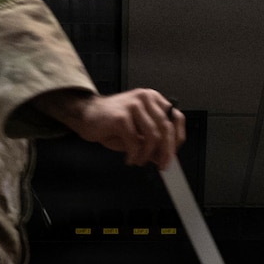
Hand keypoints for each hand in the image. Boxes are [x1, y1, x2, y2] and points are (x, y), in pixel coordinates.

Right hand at [37, 88, 184, 168]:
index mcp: (153, 99)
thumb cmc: (111, 123)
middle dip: (166, 152)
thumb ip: (151, 141)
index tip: (174, 154)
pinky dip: (134, 154)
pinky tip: (129, 158)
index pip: (176, 118)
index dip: (178, 138)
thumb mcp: (136, 131)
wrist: (85, 115)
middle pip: (166, 128)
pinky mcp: (121, 116)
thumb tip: (164, 157)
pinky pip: (134, 141)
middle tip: (162, 165)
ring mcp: (133, 105)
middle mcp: (145, 98)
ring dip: (147, 155)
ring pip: (153, 136)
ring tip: (140, 161)